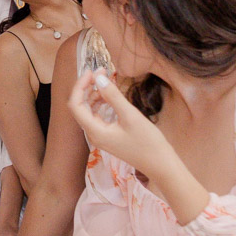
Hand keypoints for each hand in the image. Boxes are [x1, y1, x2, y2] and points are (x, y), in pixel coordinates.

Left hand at [66, 70, 182, 184]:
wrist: (160, 164)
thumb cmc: (148, 142)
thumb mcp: (130, 116)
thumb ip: (113, 96)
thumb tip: (99, 78)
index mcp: (95, 131)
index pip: (75, 105)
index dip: (80, 86)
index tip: (91, 71)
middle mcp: (93, 134)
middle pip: (80, 107)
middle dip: (87, 87)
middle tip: (100, 72)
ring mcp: (100, 136)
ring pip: (88, 111)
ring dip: (94, 94)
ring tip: (106, 80)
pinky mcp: (108, 136)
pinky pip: (97, 116)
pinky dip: (100, 103)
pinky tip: (109, 96)